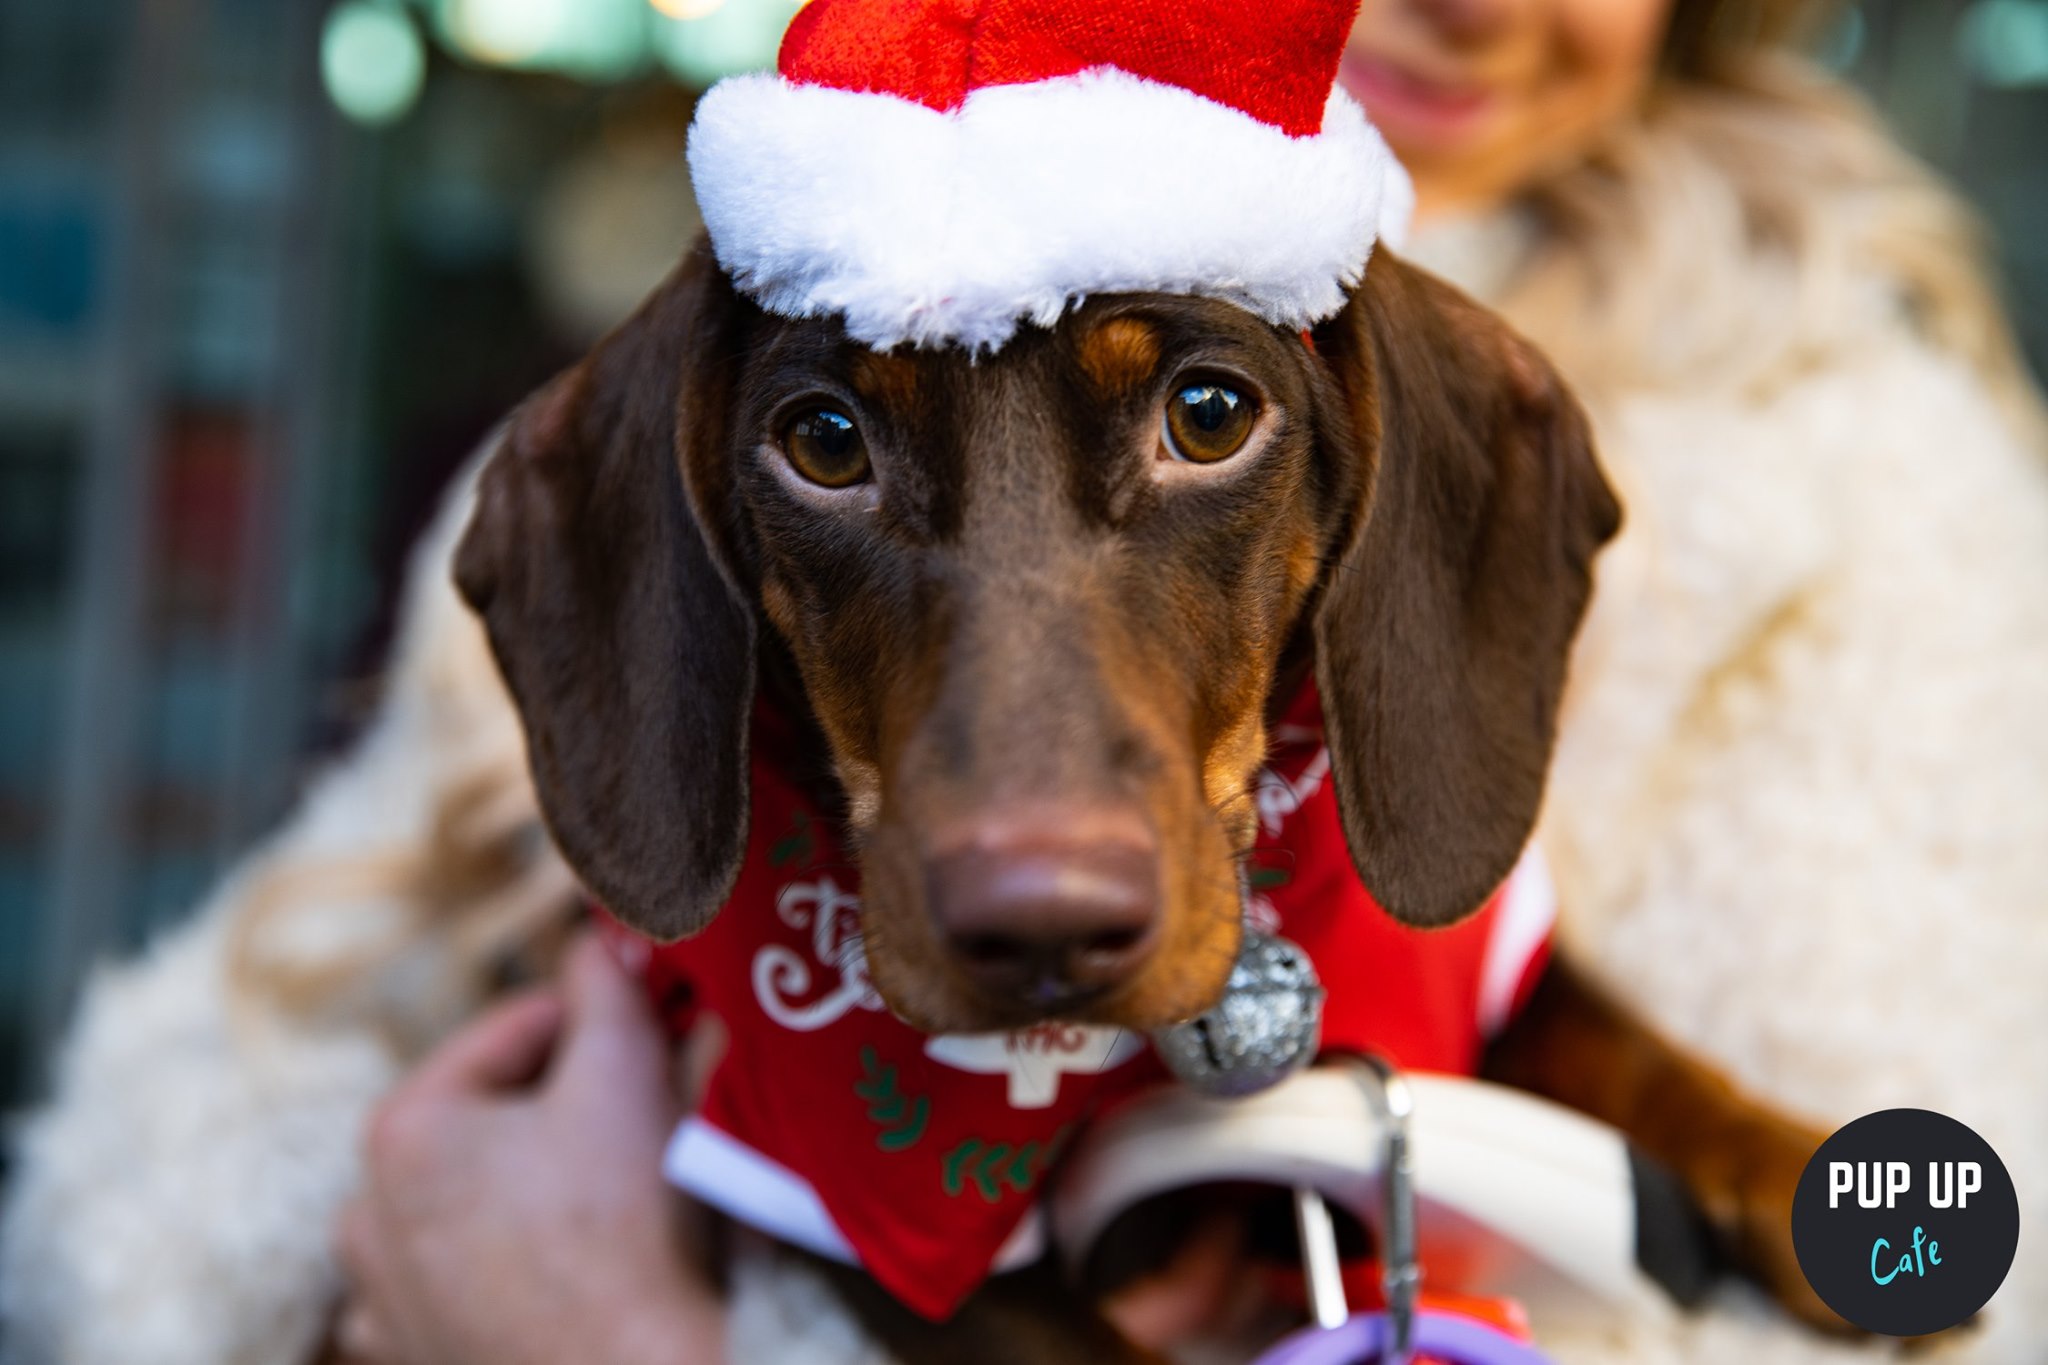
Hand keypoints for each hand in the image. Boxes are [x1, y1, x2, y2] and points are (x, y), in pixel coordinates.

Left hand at [334, 935, 723, 1364]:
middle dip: (568, 1101)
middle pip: (489, 1116)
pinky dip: (509, 1261)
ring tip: (616, 1188)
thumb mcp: (625, 1072)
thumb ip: (606, 986)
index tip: (657, 1027)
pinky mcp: (416, 1360)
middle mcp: (365, 1215)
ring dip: (533, 1179)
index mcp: (402, 1129)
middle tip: (649, 1102)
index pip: (512, 1031)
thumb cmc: (626, 1230)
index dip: (597, 1020)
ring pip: (474, 1198)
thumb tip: (601, 936)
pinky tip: (570, 1265)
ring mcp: (383, 1300)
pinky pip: (461, 1280)